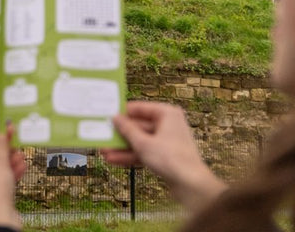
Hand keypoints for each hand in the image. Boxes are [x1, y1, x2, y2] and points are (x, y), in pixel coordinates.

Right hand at [102, 101, 226, 213]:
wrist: (191, 186)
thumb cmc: (170, 158)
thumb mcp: (144, 143)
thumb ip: (127, 130)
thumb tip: (115, 118)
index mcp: (166, 113)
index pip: (140, 108)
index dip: (123, 112)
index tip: (107, 114)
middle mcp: (167, 124)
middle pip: (139, 126)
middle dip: (120, 134)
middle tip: (103, 135)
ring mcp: (166, 141)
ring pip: (140, 141)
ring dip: (123, 147)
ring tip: (104, 151)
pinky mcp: (164, 156)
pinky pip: (145, 152)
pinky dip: (131, 156)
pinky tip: (114, 160)